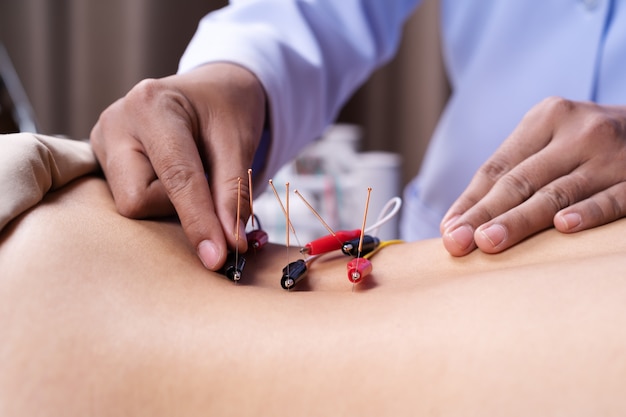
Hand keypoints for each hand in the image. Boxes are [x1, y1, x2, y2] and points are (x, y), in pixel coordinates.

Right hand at [90, 63, 265, 269]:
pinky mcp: (103, 160)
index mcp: (151, 105)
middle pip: (137, 200)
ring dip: (169, 202)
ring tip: (188, 170)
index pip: (175, 177)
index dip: (199, 221)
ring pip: (132, 206)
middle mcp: (116, 121)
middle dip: (176, 205)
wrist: (213, 91)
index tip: (218, 257)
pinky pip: (129, 200)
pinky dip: (159, 199)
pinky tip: (170, 177)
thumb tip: (231, 245)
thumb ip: (234, 193)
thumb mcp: (240, 142)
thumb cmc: (227, 110)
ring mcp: (102, 141)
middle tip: (204, 179)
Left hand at [440, 97, 625, 255]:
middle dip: (484, 215)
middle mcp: (577, 131)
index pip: (498, 167)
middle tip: (458, 242)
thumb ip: (517, 169)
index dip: (470, 200)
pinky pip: (610, 199)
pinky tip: (563, 228)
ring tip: (489, 242)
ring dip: (519, 220)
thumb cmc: (588, 143)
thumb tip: (464, 218)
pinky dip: (587, 213)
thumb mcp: (553, 139)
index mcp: (546, 117)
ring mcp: (611, 154)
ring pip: (556, 193)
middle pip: (520, 181)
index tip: (449, 229)